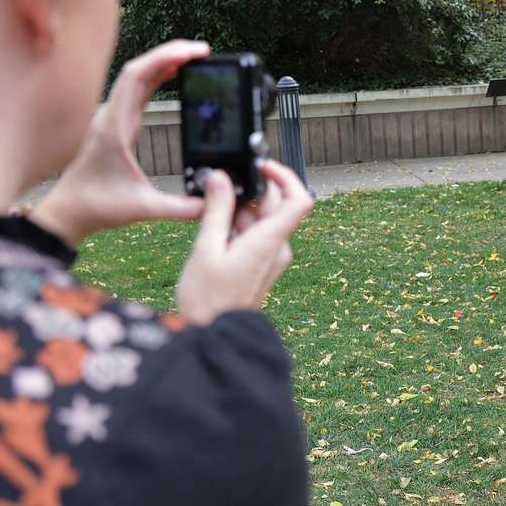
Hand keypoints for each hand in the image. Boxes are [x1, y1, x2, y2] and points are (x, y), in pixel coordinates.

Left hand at [31, 40, 210, 245]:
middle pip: (140, 68)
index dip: (166, 57)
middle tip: (203, 51)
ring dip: (164, 62)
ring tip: (194, 57)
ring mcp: (114, 117)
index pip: (138, 76)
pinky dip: (156, 77)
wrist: (70, 210)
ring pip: (138, 76)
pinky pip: (137, 90)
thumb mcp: (144, 208)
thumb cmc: (98, 206)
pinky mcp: (117, 123)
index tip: (194, 53)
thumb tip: (212, 203)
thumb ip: (181, 208)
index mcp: (116, 126)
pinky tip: (173, 74)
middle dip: (171, 53)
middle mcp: (113, 115)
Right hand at [175, 161, 313, 324]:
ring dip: (238, 214)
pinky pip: (256, 236)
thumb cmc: (209, 300)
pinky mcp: (262, 266)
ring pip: (262, 220)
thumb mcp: (206, 249)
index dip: (285, 176)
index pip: (299, 199)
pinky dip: (237, 229)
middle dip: (248, 195)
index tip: (262, 166)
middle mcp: (278, 248)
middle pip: (275, 206)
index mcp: (269, 241)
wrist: (216, 338)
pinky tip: (214, 240)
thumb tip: (220, 178)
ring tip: (210, 227)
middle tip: (217, 200)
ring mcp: (272, 258)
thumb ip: (216, 210)